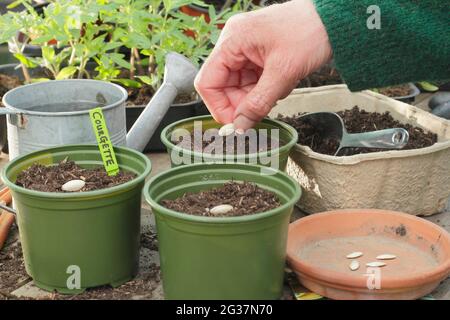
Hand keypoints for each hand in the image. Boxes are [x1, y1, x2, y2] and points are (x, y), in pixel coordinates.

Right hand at [194, 0, 331, 130]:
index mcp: (232, 41)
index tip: (236, 123)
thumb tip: (240, 126)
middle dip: (241, 102)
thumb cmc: (309, 33)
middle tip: (260, 111)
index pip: (208, 82)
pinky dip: (264, 89)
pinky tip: (280, 84)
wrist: (334, 21)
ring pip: (238, 86)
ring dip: (255, 96)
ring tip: (278, 90)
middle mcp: (234, 43)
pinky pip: (252, 80)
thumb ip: (258, 103)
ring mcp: (246, 48)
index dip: (218, 106)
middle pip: (222, 85)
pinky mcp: (258, 54)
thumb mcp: (283, 73)